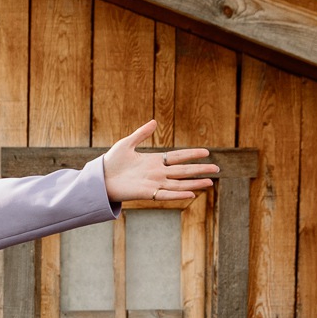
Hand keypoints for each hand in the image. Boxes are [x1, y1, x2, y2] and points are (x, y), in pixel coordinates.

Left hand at [102, 120, 218, 203]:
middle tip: (216, 168)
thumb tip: (155, 122)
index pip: (177, 157)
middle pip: (183, 171)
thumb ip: (141, 133)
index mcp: (154, 161)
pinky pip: (165, 195)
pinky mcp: (147, 193)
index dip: (191, 154)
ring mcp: (153, 184)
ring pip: (179, 184)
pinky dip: (178, 195)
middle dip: (200, 169)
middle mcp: (157, 173)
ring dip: (194, 183)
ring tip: (210, 182)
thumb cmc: (111, 162)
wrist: (99, 178)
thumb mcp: (127, 143)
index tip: (206, 152)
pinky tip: (190, 193)